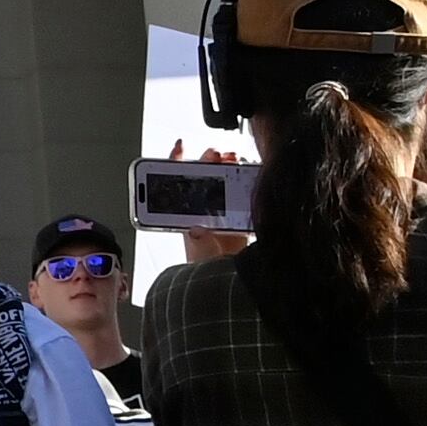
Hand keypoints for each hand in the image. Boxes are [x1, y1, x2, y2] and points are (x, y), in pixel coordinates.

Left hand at [170, 139, 254, 265]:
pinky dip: (247, 178)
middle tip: (215, 154)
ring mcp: (222, 209)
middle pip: (202, 177)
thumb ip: (200, 243)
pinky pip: (243, 190)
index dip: (176, 162)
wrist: (229, 280)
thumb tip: (196, 229)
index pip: (176, 183)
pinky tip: (251, 172)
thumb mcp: (203, 256)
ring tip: (233, 159)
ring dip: (228, 167)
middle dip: (208, 161)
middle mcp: (202, 209)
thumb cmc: (208, 269)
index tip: (180, 145)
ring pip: (223, 180)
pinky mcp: (240, 214)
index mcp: (187, 215)